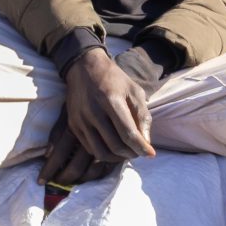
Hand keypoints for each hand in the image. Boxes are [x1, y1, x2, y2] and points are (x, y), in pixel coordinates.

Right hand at [39, 49, 153, 185]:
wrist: (84, 68)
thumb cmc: (114, 79)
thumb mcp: (134, 91)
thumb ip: (142, 115)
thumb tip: (146, 142)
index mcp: (111, 100)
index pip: (127, 133)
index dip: (141, 147)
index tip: (151, 154)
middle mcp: (94, 112)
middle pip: (115, 145)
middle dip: (131, 153)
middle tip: (139, 151)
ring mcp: (81, 120)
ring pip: (101, 152)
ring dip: (118, 158)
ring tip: (127, 152)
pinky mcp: (73, 125)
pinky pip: (90, 148)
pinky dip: (104, 153)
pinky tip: (113, 148)